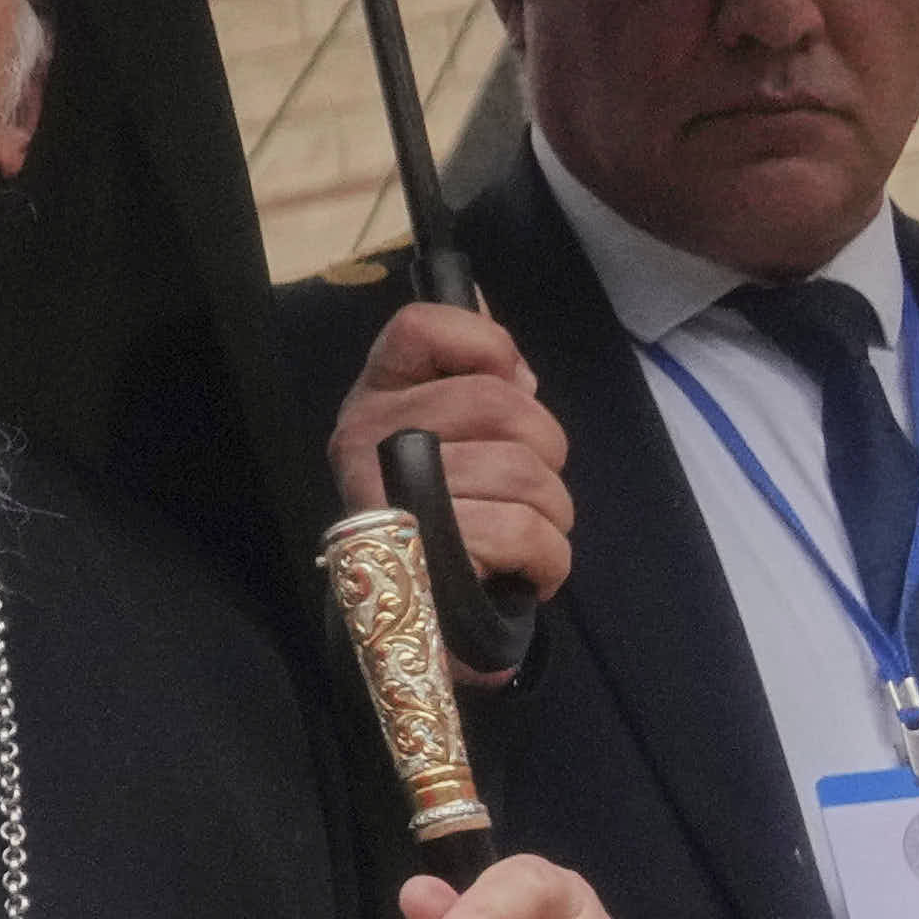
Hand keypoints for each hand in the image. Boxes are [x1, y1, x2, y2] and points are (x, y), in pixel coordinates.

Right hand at [331, 300, 572, 603]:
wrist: (415, 623)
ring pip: (521, 470)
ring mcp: (387, 496)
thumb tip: (481, 296)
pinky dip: (548, 559)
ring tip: (528, 535)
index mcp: (377, 397)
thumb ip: (468, 369)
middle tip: (529, 485)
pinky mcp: (420, 556)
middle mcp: (366, 437)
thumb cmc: (443, 517)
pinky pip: (520, 531)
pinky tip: (528, 574)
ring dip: (552, 511)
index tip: (510, 382)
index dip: (484, 343)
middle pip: (499, 401)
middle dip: (545, 448)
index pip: (422, 327)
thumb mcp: (451, 432)